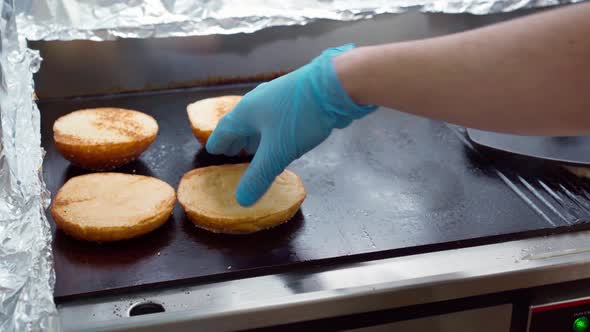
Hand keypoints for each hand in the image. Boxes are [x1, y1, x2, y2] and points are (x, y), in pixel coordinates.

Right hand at [206, 44, 375, 205]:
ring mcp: (278, 97)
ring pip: (260, 120)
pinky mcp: (295, 98)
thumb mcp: (277, 153)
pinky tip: (281, 139)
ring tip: (253, 148)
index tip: (213, 151)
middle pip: (241, 123)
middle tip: (232, 153)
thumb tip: (241, 200)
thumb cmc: (299, 118)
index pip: (224, 130)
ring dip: (254, 135)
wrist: (334, 86)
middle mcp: (258, 102)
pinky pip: (275, 118)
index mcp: (246, 112)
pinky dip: (271, 131)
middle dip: (236, 139)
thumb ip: (258, 177)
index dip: (218, 143)